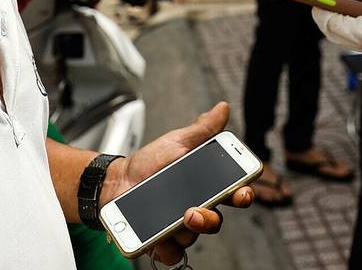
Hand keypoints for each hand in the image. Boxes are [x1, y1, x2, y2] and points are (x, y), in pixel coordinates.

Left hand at [103, 102, 253, 263]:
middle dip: (209, 220)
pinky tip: (154, 237)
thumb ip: (202, 130)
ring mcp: (181, 229)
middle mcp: (199, 209)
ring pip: (193, 239)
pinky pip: (171, 254)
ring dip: (182, 232)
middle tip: (194, 211)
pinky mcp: (162, 243)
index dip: (243, 195)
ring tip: (167, 219)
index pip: (234, 194)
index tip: (241, 193)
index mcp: (207, 186)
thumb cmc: (151, 162)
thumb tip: (222, 108)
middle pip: (215, 222)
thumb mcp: (177, 142)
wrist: (118, 179)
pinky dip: (164, 247)